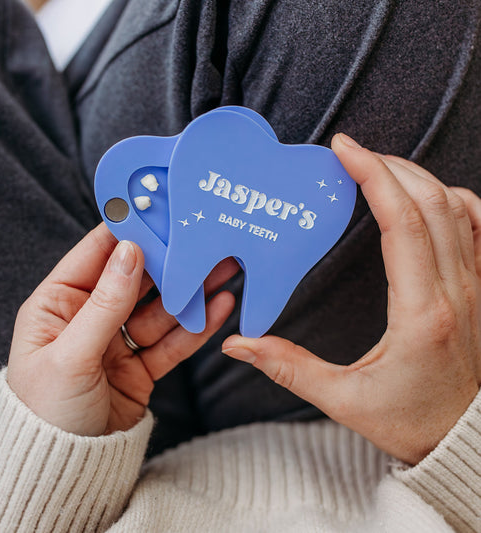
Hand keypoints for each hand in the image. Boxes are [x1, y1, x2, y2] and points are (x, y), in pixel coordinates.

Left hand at [7, 223, 235, 435]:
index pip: (96, 255)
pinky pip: (172, 340)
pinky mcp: (141, 365)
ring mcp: (118, 340)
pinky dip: (195, 326)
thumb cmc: (46, 412)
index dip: (127, 231)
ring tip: (223, 269)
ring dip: (191, 291)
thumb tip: (130, 252)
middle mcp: (90, 316)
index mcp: (58, 304)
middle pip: (136, 279)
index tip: (158, 210)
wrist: (64, 470)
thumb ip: (104, 304)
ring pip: (161, 308)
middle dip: (170, 260)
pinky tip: (218, 307)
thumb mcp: (70, 355)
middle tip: (203, 239)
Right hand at [223, 134, 480, 464]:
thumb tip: (238, 344)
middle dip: (390, 166)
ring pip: (459, 207)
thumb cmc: (410, 421)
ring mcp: (477, 286)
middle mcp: (458, 290)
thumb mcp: (343, 399)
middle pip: (431, 202)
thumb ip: (287, 367)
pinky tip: (427, 194)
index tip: (345, 150)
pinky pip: (478, 225)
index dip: (374, 176)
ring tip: (381, 168)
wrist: (465, 439)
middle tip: (352, 154)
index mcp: (423, 313)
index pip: (404, 223)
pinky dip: (453, 198)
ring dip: (419, 177)